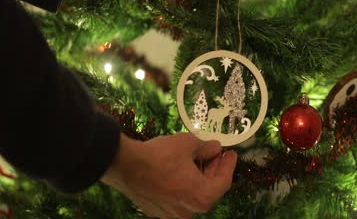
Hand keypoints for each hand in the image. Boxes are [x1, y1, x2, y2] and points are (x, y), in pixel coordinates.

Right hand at [101, 133, 237, 217]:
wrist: (126, 165)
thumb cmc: (159, 155)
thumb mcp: (188, 144)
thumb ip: (206, 148)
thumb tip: (215, 148)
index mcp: (201, 196)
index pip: (224, 182)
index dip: (229, 165)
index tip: (230, 154)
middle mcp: (188, 211)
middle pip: (208, 190)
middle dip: (213, 170)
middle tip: (215, 154)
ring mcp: (171, 214)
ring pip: (192, 194)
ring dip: (197, 178)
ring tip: (196, 159)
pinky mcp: (157, 211)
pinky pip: (176, 198)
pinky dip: (182, 185)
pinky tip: (178, 170)